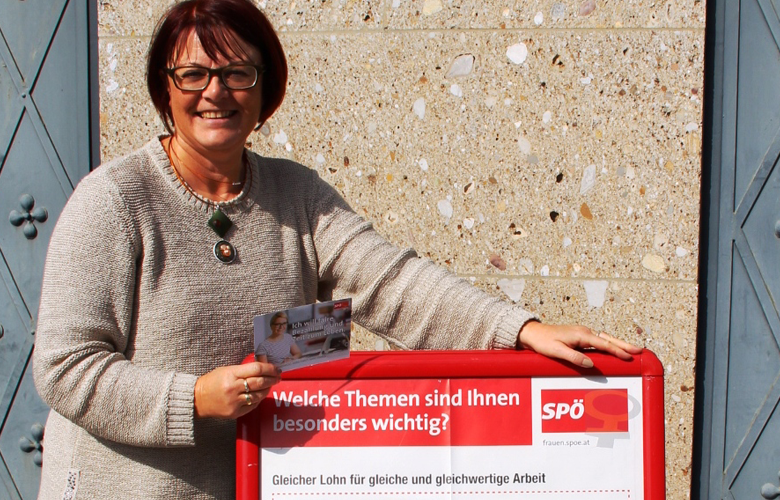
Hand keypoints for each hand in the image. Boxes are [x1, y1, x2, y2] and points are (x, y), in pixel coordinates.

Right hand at [194, 362, 280, 418]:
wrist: (197, 399)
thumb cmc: (212, 382)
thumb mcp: (226, 370)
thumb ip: (243, 369)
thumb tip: (262, 367)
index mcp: (231, 375)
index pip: (257, 369)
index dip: (269, 368)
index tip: (276, 368)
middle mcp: (233, 388)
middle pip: (260, 382)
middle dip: (272, 378)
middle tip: (278, 376)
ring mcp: (234, 402)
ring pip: (258, 395)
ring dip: (267, 389)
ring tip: (270, 385)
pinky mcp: (235, 413)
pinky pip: (252, 406)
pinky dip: (258, 399)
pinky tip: (260, 395)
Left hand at [517, 321, 642, 367]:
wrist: (533, 333)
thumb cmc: (543, 342)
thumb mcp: (557, 351)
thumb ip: (574, 357)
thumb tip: (591, 364)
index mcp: (581, 334)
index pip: (604, 343)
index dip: (617, 351)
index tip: (630, 356)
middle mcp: (584, 332)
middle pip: (609, 339)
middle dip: (624, 345)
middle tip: (640, 350)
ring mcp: (582, 334)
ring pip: (605, 339)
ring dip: (618, 344)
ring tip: (632, 350)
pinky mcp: (579, 337)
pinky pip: (598, 341)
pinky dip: (609, 345)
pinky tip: (613, 350)